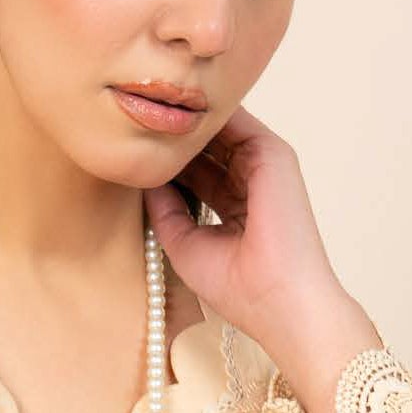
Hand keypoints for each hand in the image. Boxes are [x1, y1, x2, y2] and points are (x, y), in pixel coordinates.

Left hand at [144, 101, 380, 410]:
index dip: (167, 162)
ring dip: (186, 123)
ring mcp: (264, 167)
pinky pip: (235, 121)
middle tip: (136, 124)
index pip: (197, 174)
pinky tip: (174, 113)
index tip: (133, 152)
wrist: (277, 299)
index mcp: (235, 209)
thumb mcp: (184, 243)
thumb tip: (142, 177)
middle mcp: (252, 184)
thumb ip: (164, 207)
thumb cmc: (238, 288)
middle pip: (207, 148)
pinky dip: (205, 116)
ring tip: (149, 113)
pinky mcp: (273, 154)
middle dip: (174, 138)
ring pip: (220, 131)